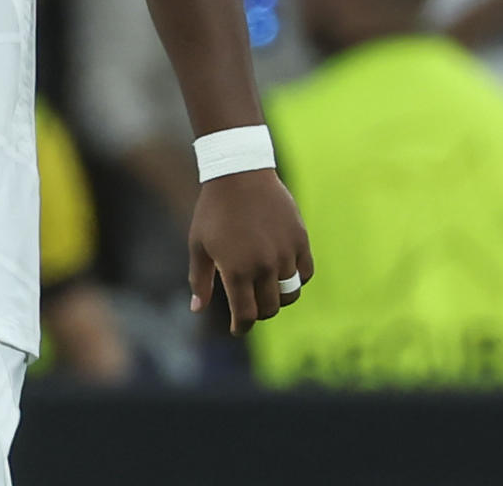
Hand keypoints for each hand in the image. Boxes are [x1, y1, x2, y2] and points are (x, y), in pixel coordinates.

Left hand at [188, 169, 312, 335]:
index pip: (246, 314)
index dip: (241, 326)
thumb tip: (197, 309)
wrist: (239, 174)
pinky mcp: (300, 240)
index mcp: (237, 269)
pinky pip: (305, 273)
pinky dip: (296, 279)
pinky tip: (282, 274)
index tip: (237, 328)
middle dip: (258, 313)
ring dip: (278, 298)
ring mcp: (286, 253)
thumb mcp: (198, 245)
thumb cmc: (212, 211)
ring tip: (265, 291)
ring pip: (291, 293)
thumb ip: (200, 280)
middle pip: (270, 307)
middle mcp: (265, 265)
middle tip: (249, 307)